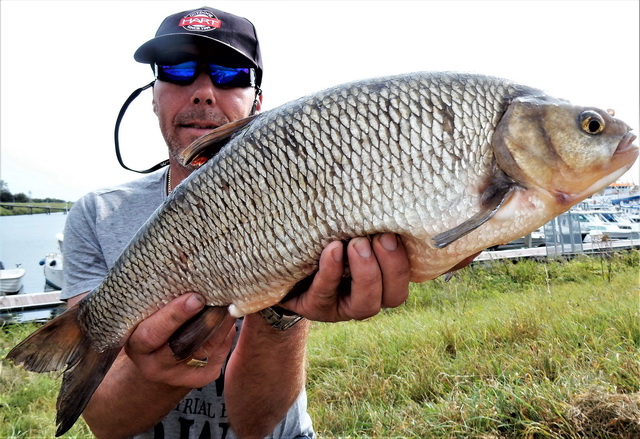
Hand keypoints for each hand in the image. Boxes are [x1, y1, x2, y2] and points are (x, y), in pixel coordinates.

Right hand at [124, 293, 235, 388]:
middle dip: (202, 324)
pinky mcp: (192, 381)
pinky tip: (228, 327)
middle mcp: (152, 363)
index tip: (195, 297)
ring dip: (220, 328)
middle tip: (220, 303)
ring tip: (231, 306)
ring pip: (202, 351)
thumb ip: (160, 300)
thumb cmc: (150, 325)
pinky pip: (213, 364)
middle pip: (178, 347)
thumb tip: (185, 265)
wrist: (152, 359)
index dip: (174, 315)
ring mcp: (173, 375)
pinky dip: (223, 343)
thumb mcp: (146, 315)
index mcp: (136, 344)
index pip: (153, 333)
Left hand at [282, 233, 409, 321]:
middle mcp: (369, 298)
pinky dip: (330, 272)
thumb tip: (384, 190)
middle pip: (394, 296)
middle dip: (390, 266)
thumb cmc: (324, 236)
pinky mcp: (315, 308)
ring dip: (365, 273)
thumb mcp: (346, 228)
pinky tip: (331, 250)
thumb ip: (366, 221)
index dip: (404, 259)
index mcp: (384, 279)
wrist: (282, 259)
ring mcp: (342, 308)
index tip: (393, 231)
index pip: (407, 278)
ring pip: (365, 305)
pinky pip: (325, 295)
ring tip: (355, 244)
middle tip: (378, 238)